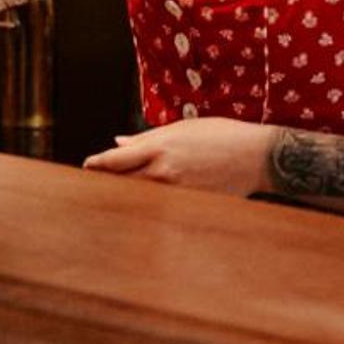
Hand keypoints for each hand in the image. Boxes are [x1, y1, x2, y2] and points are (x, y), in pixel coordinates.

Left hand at [81, 117, 279, 195]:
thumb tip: (118, 143)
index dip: (95, 166)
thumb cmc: (220, 135)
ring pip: (141, 199)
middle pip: (122, 184)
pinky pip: (164, 210)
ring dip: (126, 200)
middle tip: (90, 191)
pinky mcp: (191, 205)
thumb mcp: (180, 129)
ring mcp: (177, 192)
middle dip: (106, 186)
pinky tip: (144, 214)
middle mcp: (164, 171)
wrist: (257, 156)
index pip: (115, 161)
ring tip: (111, 204)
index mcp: (158, 148)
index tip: (85, 168)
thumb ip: (146, 139)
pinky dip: (151, 210)